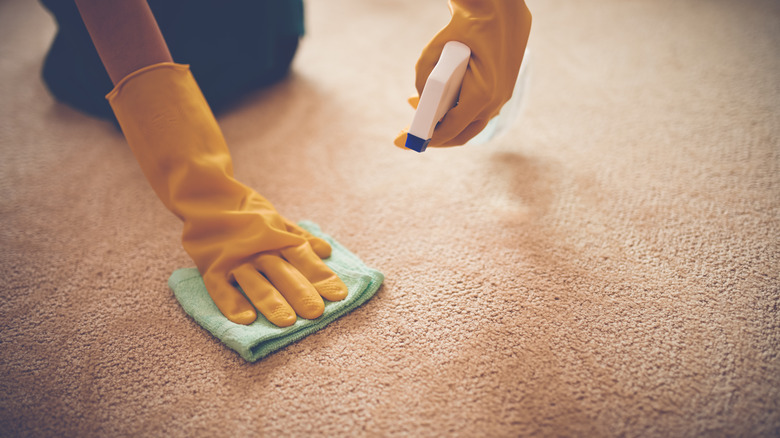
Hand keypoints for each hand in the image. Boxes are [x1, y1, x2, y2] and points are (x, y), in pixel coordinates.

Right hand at [108, 63, 346, 325]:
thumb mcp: (278, 220)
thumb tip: (327, 251)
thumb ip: (300, 237)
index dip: (320, 276)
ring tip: (287, 322)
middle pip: (283, 271)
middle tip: (316, 313)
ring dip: (271, 301)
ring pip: (255, 281)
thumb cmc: (247, 212)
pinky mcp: (212, 266)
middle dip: (300, 292)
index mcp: (278, 237)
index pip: (303, 258)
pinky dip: (231, 303)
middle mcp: (259, 247)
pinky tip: (245, 320)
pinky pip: (221, 288)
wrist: (206, 194)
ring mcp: (235, 258)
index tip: (338, 294)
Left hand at [396, 0, 531, 147]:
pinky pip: (477, 109)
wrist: (499, 9)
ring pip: (470, 122)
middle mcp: (496, 101)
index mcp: (482, 94)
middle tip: (409, 134)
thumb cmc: (465, 28)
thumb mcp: (433, 52)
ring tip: (416, 109)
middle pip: (461, 133)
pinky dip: (457, 109)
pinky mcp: (501, 90)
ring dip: (444, 120)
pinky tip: (438, 102)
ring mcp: (502, 97)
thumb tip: (421, 100)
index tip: (404, 142)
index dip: (425, 138)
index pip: (451, 130)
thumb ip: (424, 79)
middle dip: (434, 136)